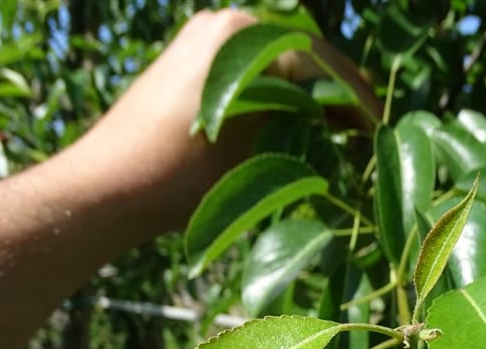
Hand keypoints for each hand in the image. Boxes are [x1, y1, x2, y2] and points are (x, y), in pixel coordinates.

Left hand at [69, 9, 379, 237]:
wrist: (105, 188)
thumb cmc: (182, 180)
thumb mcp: (261, 156)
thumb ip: (311, 128)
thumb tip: (356, 124)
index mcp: (245, 38)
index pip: (322, 63)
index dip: (356, 98)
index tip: (380, 128)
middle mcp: (227, 23)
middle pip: (304, 53)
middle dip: (338, 89)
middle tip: (368, 125)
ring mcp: (206, 36)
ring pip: (280, 59)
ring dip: (311, 89)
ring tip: (340, 125)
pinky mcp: (191, 58)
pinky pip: (252, 67)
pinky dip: (279, 89)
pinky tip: (297, 117)